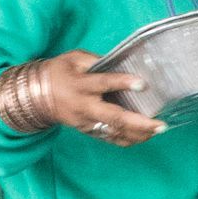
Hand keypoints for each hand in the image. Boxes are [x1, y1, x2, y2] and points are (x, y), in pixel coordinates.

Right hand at [18, 50, 162, 144]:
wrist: (37, 96)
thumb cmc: (59, 73)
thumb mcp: (73, 59)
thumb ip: (96, 60)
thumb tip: (121, 63)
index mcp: (81, 85)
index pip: (103, 83)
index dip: (122, 82)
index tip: (143, 83)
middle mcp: (84, 106)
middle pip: (113, 117)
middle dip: (139, 123)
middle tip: (160, 124)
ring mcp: (86, 122)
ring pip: (115, 132)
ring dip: (138, 134)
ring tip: (158, 130)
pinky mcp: (88, 131)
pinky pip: (111, 139)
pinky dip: (129, 140)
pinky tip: (145, 136)